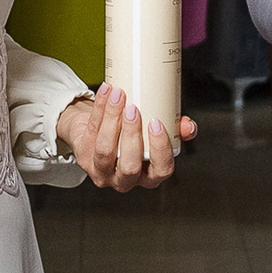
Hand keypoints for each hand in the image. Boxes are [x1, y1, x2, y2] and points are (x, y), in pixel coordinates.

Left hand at [55, 84, 198, 191]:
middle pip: (129, 165)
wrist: (96, 131)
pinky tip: (107, 92)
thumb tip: (188, 126)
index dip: (160, 148)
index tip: (157, 124)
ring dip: (112, 119)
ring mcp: (101, 171)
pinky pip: (91, 131)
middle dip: (132, 135)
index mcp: (148, 176)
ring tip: (119, 96)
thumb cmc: (130, 135)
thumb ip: (175, 131)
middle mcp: (124, 180)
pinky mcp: (83, 157)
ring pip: (106, 150)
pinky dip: (99, 108)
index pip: (161, 170)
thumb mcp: (155, 135)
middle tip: (134, 109)